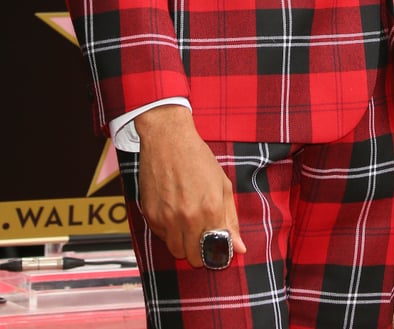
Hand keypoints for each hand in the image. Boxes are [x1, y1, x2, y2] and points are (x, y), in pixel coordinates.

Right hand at [135, 105, 246, 267]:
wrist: (168, 140)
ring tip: (188, 221)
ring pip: (175, 250)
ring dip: (183, 243)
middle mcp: (188, 217)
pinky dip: (168, 230)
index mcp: (211, 209)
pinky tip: (174, 211)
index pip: (214, 253)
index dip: (216, 254)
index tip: (217, 249)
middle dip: (199, 252)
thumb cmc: (198, 159)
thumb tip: (239, 248)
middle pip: (192, 258)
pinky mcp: (150, 215)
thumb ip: (230, 219)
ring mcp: (167, 218)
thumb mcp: (222, 185)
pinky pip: (161, 236)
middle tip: (202, 237)